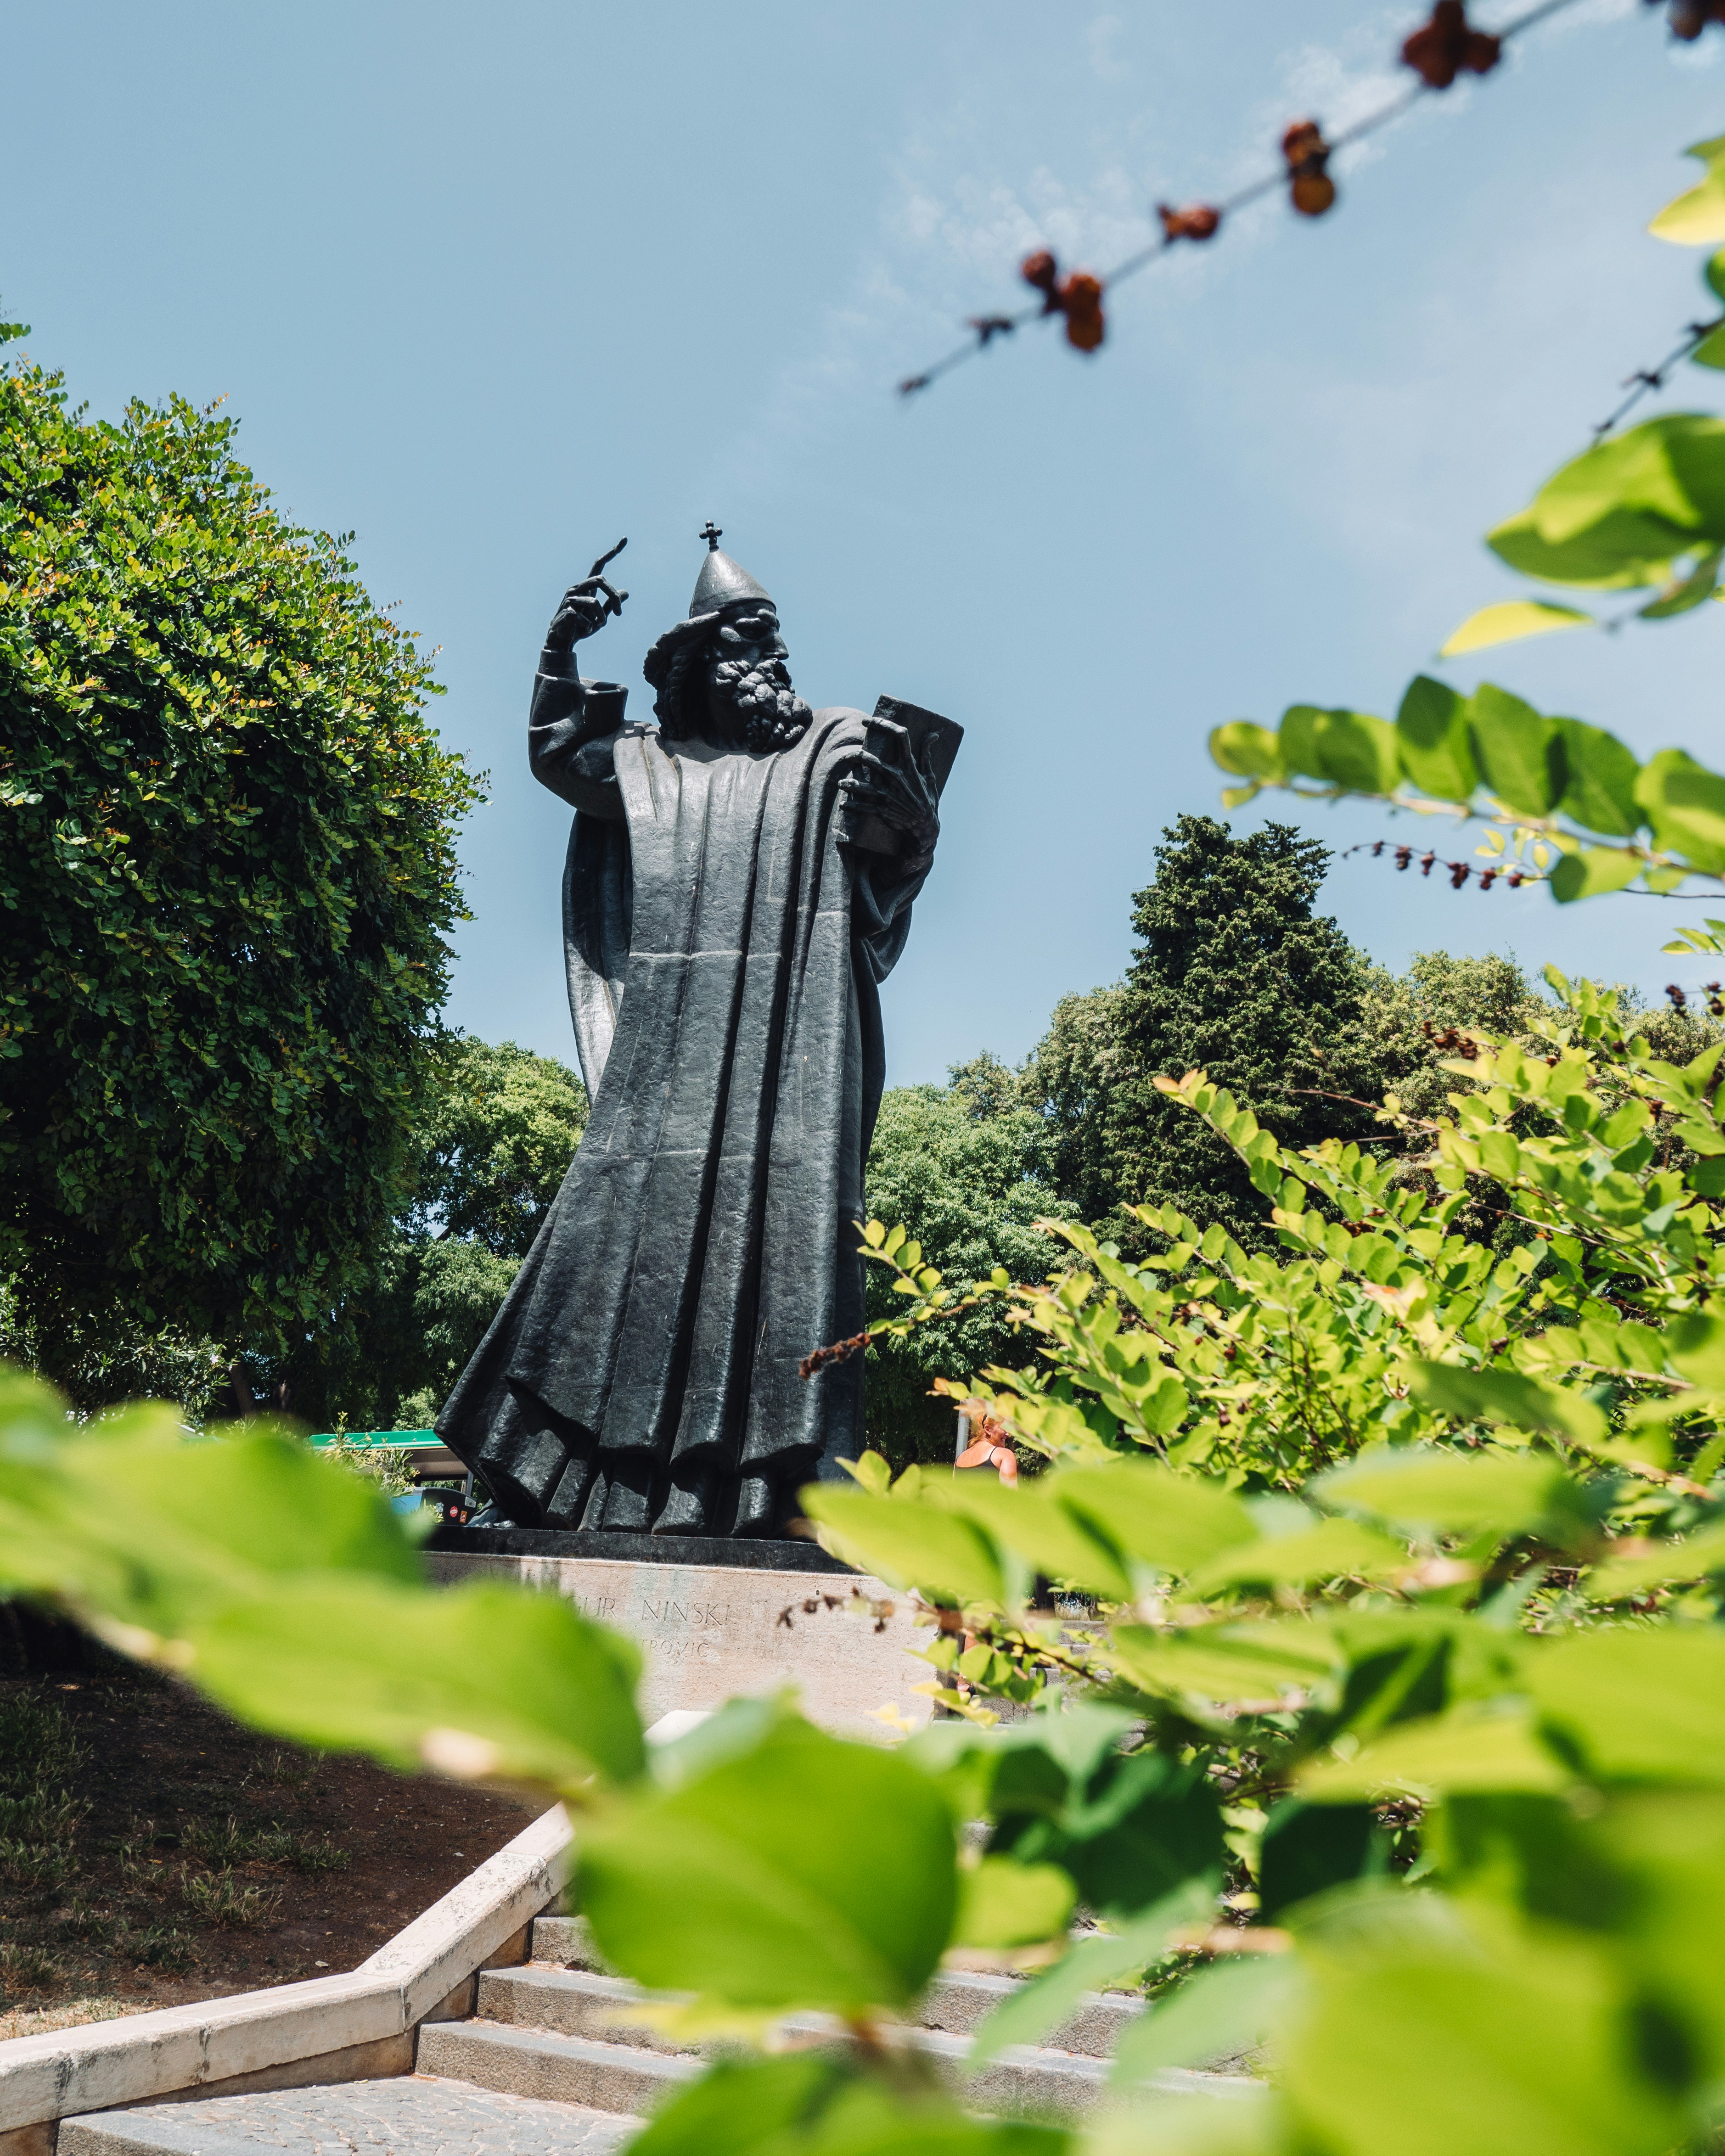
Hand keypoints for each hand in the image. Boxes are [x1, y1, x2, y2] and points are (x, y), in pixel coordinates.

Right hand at [544, 539, 628, 652]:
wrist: (563, 641)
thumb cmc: (581, 628)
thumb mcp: (601, 616)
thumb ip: (611, 604)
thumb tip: (626, 592)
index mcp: (586, 587)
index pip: (600, 565)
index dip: (613, 552)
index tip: (625, 539)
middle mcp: (577, 588)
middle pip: (601, 580)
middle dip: (613, 597)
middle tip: (619, 614)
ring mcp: (570, 598)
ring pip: (594, 602)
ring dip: (601, 618)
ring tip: (597, 627)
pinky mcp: (565, 610)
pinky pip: (584, 617)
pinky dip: (589, 627)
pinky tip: (584, 630)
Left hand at [838, 720, 939, 871]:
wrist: (924, 827)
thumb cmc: (926, 798)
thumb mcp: (929, 775)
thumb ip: (927, 754)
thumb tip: (933, 734)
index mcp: (909, 766)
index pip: (899, 736)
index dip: (882, 724)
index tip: (867, 720)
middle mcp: (897, 777)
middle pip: (870, 759)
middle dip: (855, 756)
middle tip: (848, 756)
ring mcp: (888, 794)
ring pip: (861, 785)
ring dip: (848, 783)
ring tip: (840, 782)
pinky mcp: (882, 809)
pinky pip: (861, 806)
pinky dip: (851, 806)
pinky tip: (844, 805)